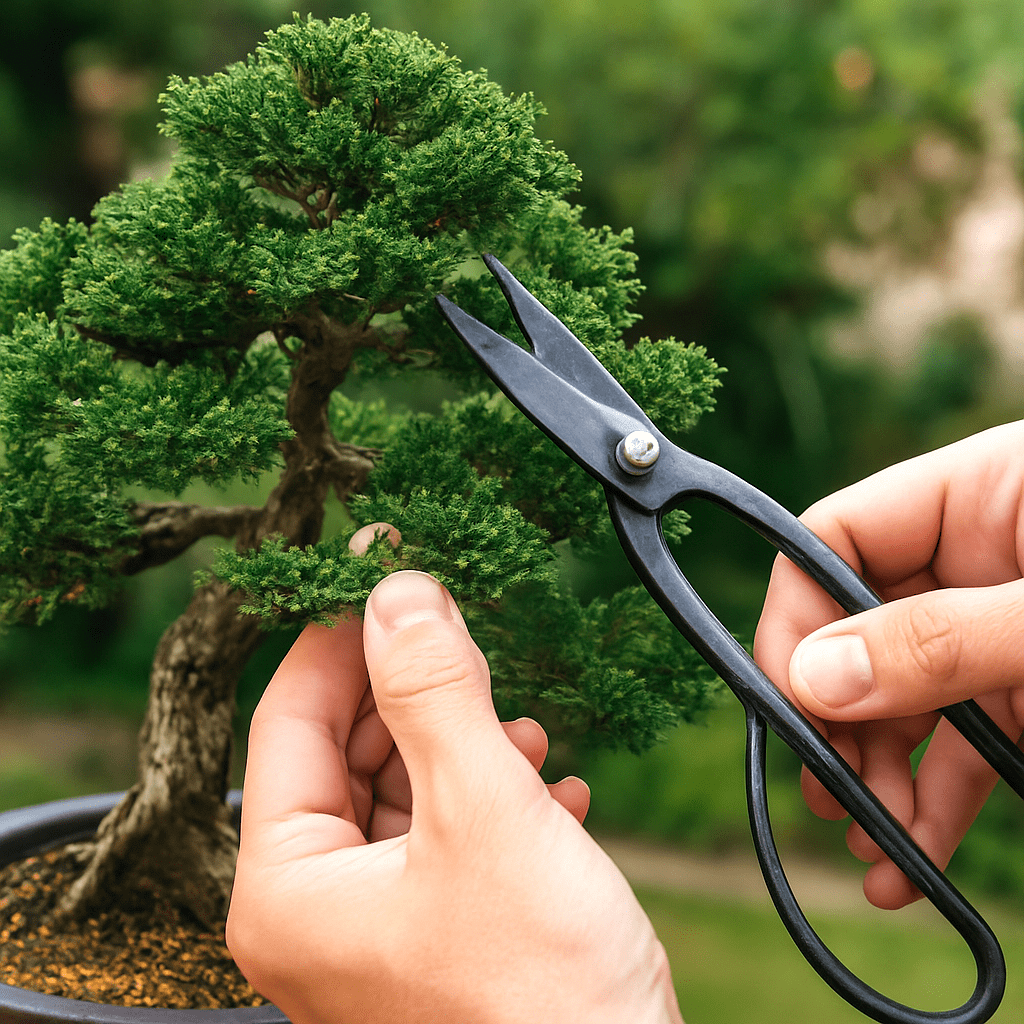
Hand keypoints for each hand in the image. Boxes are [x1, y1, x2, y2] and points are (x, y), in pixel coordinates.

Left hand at [227, 524, 681, 1023]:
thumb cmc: (541, 995)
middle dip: (414, 695)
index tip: (381, 568)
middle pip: (348, 751)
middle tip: (466, 641)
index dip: (338, 635)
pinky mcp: (434, 935)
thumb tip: (395, 589)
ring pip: (404, 789)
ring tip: (523, 736)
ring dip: (463, 746)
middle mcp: (317, 914)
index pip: (290, 720)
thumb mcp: (483, 808)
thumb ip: (432, 688)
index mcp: (288, 891)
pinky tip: (549, 794)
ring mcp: (375, 929)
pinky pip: (445, 835)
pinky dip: (491, 800)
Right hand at [754, 421, 1023, 909]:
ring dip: (878, 775)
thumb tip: (812, 677)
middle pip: (859, 628)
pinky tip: (908, 855)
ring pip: (903, 698)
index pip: (839, 533)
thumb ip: (944, 642)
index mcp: (985, 492)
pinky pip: (960, 744)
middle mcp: (982, 557)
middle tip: (826, 793)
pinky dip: (931, 801)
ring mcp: (1004, 630)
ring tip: (871, 849)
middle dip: (837, 718)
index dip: (798, 612)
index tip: (786, 700)